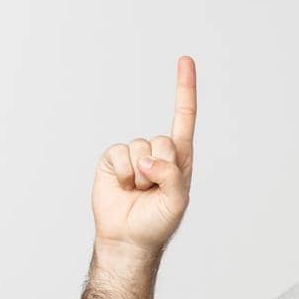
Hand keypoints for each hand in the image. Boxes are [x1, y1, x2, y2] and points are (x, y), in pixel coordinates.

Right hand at [91, 56, 197, 255]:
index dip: (184, 89)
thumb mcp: (177, 201)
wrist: (128, 238)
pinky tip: (123, 188)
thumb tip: (148, 160)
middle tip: (154, 190)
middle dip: (160, 167)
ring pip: (140, 147)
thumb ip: (172, 177)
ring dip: (140, 175)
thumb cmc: (158, 222)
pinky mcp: (113, 160)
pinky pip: (119, 154)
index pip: (184, 117)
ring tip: (139, 192)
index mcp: (179, 158)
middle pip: (162, 140)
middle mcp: (157, 152)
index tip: (185, 60)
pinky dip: (123, 174)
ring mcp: (134, 155)